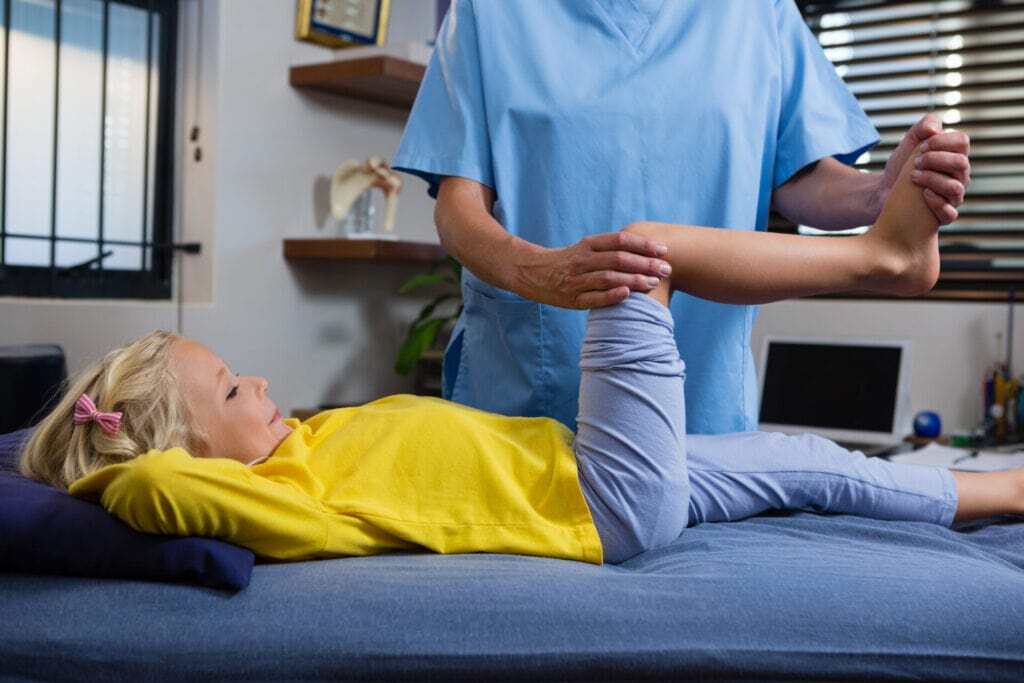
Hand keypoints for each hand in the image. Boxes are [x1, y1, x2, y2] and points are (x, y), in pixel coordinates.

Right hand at [516, 231, 670, 308]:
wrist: (533, 274)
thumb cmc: (568, 261)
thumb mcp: (586, 248)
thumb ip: (610, 248)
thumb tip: (646, 246)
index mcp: (588, 245)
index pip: (620, 240)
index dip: (643, 244)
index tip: (664, 250)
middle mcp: (583, 260)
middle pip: (618, 259)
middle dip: (645, 264)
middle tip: (666, 269)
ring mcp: (576, 280)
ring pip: (608, 277)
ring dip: (634, 280)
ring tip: (653, 283)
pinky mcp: (572, 299)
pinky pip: (594, 297)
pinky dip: (611, 295)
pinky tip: (627, 294)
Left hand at [879, 114, 970, 225]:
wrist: (883, 190)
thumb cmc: (901, 166)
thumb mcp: (909, 141)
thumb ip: (924, 126)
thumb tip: (934, 130)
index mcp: (955, 156)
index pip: (963, 142)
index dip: (941, 141)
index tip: (921, 147)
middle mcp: (959, 176)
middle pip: (962, 163)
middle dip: (935, 160)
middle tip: (916, 162)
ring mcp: (953, 197)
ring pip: (955, 187)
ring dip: (932, 179)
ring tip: (913, 176)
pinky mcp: (943, 215)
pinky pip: (950, 213)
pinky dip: (935, 202)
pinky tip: (922, 194)